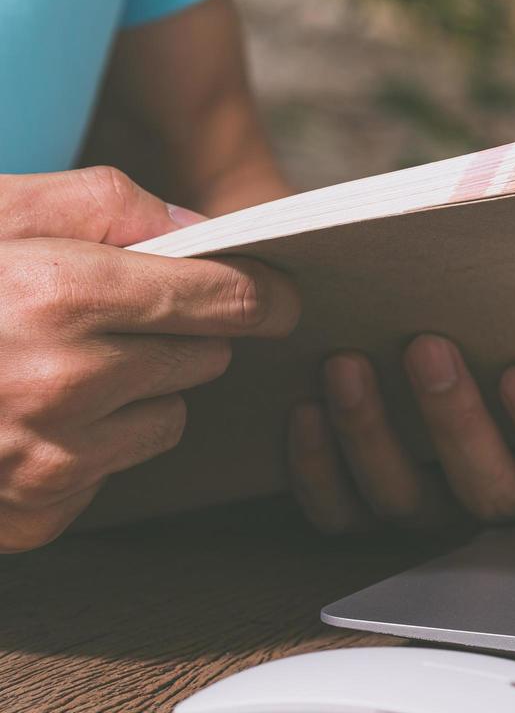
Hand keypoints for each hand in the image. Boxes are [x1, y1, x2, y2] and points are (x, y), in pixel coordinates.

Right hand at [0, 167, 300, 551]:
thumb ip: (105, 204)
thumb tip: (207, 229)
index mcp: (59, 293)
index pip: (220, 299)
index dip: (261, 293)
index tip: (282, 293)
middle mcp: (64, 380)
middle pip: (203, 358)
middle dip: (184, 334)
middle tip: (123, 316)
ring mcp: (51, 454)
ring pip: (170, 417)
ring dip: (142, 393)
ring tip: (62, 365)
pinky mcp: (38, 508)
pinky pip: (119, 467)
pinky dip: (98, 444)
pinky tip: (35, 417)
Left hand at [286, 336, 514, 532]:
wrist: (420, 340)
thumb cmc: (498, 328)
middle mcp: (502, 492)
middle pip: (491, 494)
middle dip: (456, 423)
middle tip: (428, 347)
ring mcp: (435, 512)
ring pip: (405, 503)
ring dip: (372, 435)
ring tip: (347, 364)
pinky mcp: (366, 513)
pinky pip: (340, 513)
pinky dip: (317, 466)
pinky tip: (306, 408)